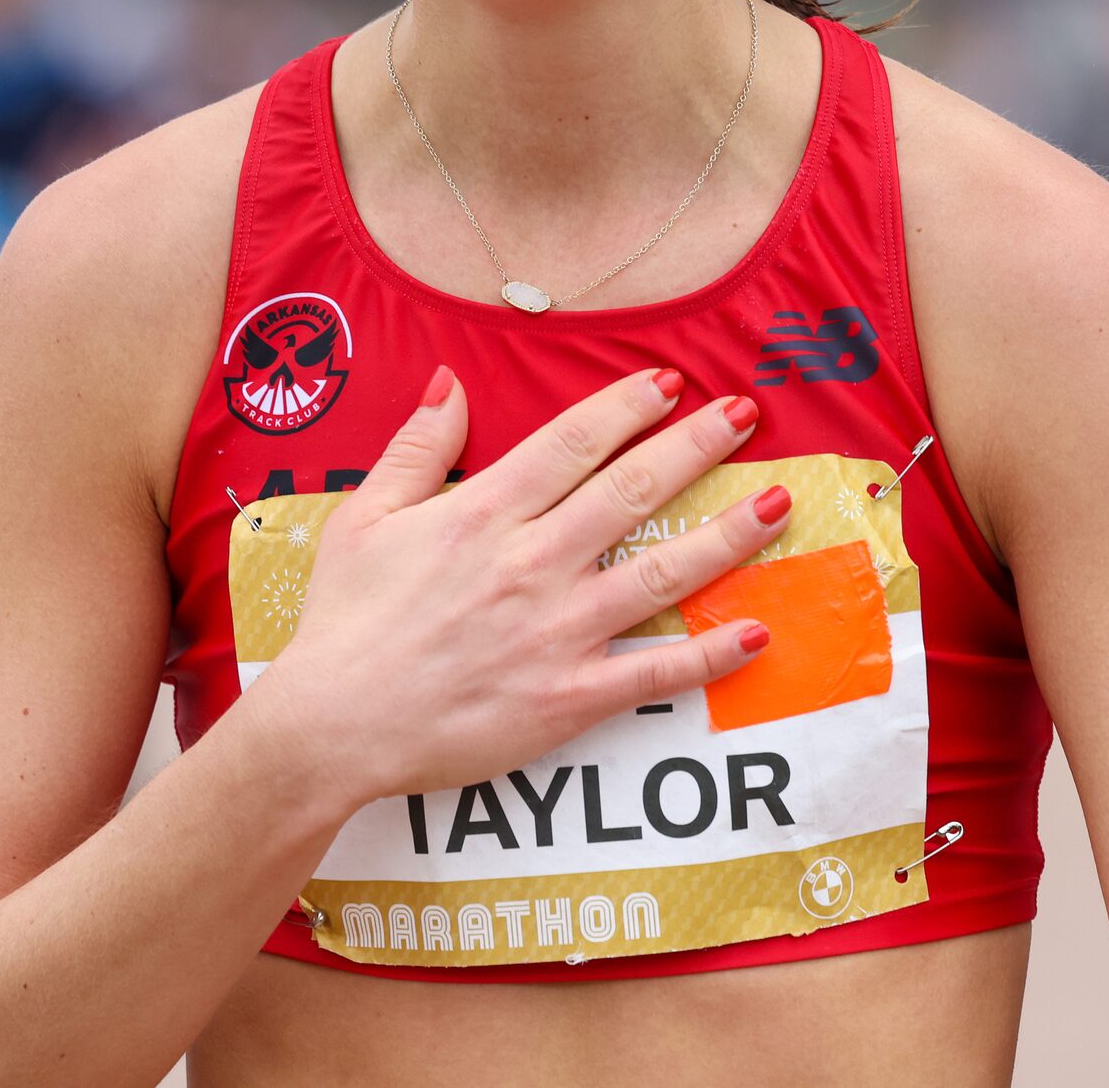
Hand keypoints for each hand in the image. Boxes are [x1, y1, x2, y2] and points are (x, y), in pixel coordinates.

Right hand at [240, 365, 787, 810]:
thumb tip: (451, 382)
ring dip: (726, 536)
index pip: (573, 444)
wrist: (331, 726)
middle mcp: (530, 564)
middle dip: (695, 447)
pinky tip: (756, 631)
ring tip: (776, 503)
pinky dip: (709, 655)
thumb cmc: (344, 622)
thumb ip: (417, 448)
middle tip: (744, 415)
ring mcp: (555, 632)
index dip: (628, 407)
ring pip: (660, 574)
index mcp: (481, 514)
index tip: (671, 382)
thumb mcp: (364, 518)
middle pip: (631, 491)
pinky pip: (653, 674)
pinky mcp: (566, 697)